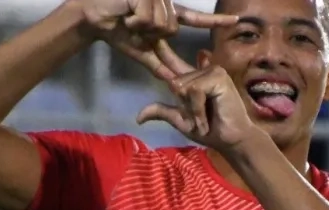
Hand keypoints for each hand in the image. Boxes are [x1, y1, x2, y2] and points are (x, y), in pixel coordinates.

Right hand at [72, 0, 236, 80]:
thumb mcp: (141, 51)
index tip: (235, 22)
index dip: (215, 21)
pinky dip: (136, 20)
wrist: (93, 18)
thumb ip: (160, 66)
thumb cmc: (116, 31)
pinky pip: (150, 17)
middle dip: (151, 33)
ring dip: (142, 26)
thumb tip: (175, 82)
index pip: (195, 19)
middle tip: (133, 27)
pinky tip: (127, 14)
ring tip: (129, 19)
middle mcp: (164, 3)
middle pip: (172, 27)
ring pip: (163, 22)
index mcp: (167, 16)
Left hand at [136, 45, 257, 153]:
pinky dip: (197, 109)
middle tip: (200, 118)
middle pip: (174, 83)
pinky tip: (206, 119)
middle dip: (184, 107)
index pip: (171, 61)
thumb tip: (138, 118)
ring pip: (183, 87)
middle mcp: (202, 69)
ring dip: (191, 111)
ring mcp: (212, 71)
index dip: (161, 49)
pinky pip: (194, 91)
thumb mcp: (181, 121)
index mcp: (192, 78)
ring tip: (204, 120)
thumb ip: (162, 112)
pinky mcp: (218, 76)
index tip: (150, 36)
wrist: (232, 140)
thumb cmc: (210, 131)